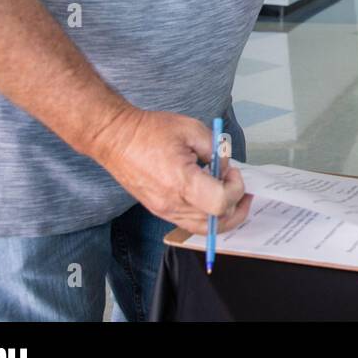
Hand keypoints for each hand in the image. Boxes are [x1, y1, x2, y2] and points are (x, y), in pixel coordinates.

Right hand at [86, 106, 250, 234]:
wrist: (116, 138)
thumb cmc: (149, 131)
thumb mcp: (192, 129)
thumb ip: (216, 150)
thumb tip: (225, 169)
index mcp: (180, 182)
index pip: (221, 203)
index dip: (236, 189)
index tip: (233, 172)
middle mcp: (171, 203)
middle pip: (216, 222)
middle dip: (236, 205)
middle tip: (241, 187)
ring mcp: (164, 210)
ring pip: (204, 228)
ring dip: (223, 215)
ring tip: (230, 194)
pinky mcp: (160, 210)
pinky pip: (190, 224)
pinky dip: (207, 217)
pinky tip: (212, 198)